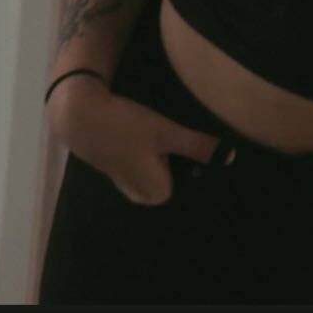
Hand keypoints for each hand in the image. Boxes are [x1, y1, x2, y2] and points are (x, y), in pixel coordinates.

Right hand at [48, 77, 221, 205]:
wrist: (82, 116)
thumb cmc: (128, 127)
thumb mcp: (167, 133)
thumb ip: (198, 146)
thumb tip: (230, 157)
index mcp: (158, 194)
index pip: (191, 179)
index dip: (194, 157)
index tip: (190, 138)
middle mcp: (142, 195)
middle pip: (175, 173)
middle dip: (179, 154)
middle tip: (175, 130)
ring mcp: (127, 183)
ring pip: (159, 165)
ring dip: (163, 149)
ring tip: (160, 128)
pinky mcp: (117, 168)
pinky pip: (143, 160)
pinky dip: (147, 148)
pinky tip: (143, 129)